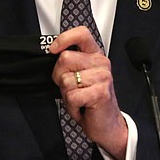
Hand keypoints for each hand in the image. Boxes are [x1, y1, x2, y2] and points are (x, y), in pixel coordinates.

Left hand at [50, 26, 127, 159]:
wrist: (107, 125)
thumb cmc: (90, 102)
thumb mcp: (80, 77)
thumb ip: (70, 64)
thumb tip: (52, 53)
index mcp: (95, 55)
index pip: (81, 34)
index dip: (64, 39)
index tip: (53, 49)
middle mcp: (101, 63)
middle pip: (64, 59)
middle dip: (59, 76)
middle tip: (71, 88)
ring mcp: (102, 77)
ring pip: (66, 80)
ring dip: (67, 95)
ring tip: (79, 99)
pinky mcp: (101, 93)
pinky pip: (71, 96)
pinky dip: (72, 107)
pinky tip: (82, 107)